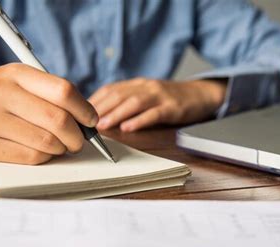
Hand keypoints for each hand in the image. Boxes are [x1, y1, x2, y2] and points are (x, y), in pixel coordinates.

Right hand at [0, 63, 97, 164]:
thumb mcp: (16, 79)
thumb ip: (48, 93)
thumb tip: (85, 119)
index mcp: (15, 74)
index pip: (63, 91)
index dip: (85, 109)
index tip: (91, 120)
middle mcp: (0, 94)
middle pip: (58, 120)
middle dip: (77, 136)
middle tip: (79, 140)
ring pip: (46, 143)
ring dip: (61, 148)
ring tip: (59, 146)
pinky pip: (30, 157)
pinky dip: (44, 157)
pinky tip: (42, 151)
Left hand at [90, 78, 225, 131]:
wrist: (200, 94)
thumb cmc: (169, 99)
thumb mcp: (146, 95)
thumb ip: (126, 101)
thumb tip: (99, 115)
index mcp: (137, 84)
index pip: (110, 90)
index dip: (94, 101)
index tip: (79, 112)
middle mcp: (146, 87)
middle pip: (119, 95)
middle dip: (100, 108)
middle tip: (85, 122)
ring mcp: (160, 96)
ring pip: (134, 103)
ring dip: (116, 114)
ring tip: (102, 125)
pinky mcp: (173, 107)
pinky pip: (154, 113)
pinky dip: (140, 120)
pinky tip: (129, 128)